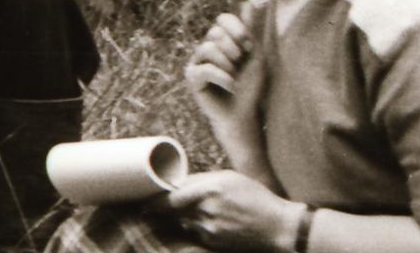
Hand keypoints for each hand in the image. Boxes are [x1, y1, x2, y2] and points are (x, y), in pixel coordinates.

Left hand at [158, 171, 303, 251]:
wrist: (277, 227)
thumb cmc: (255, 198)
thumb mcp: (230, 178)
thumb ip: (201, 181)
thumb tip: (176, 184)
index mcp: (209, 189)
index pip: (169, 198)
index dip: (152, 201)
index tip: (142, 201)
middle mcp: (206, 210)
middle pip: (171, 212)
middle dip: (160, 210)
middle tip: (148, 208)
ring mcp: (208, 229)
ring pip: (182, 222)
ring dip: (182, 218)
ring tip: (199, 211)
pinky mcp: (212, 242)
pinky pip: (195, 233)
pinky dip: (196, 227)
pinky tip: (212, 222)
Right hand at [187, 12, 276, 183]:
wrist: (245, 113)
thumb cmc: (252, 86)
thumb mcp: (255, 54)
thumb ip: (250, 29)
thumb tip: (248, 1)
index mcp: (222, 40)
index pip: (222, 19)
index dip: (237, 29)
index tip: (248, 45)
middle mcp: (207, 47)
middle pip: (216, 33)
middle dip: (234, 50)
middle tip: (240, 65)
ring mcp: (197, 62)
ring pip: (209, 49)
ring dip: (228, 65)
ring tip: (234, 78)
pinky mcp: (192, 78)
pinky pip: (204, 69)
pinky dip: (222, 78)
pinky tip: (230, 86)